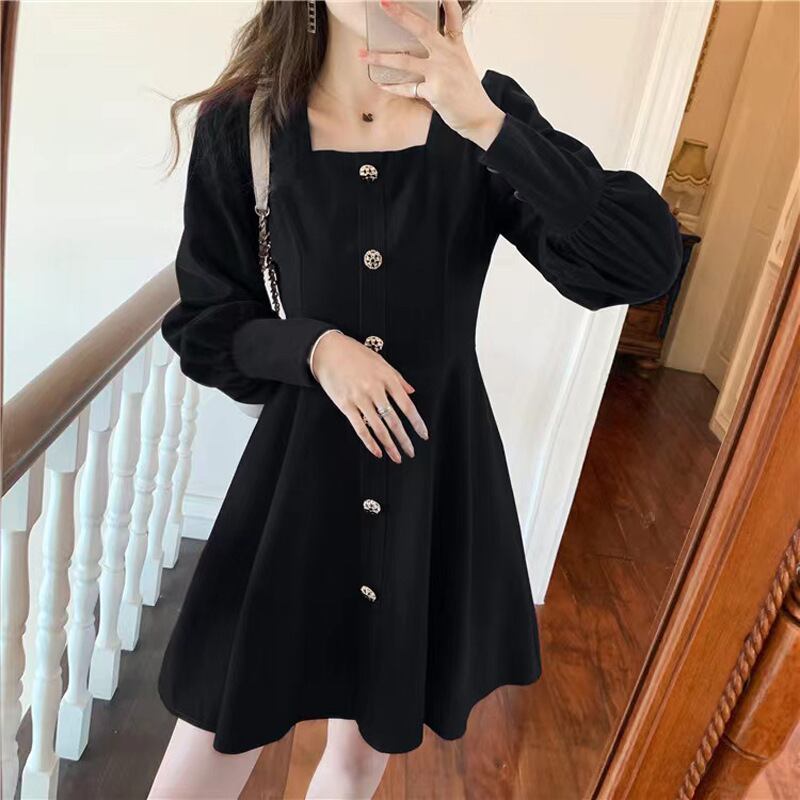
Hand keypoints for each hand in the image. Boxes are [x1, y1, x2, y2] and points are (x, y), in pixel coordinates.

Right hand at [311, 331, 428, 462]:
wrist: (328, 351)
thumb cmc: (355, 354)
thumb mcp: (380, 362)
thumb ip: (397, 378)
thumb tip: (411, 391)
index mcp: (387, 378)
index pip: (407, 406)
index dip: (417, 423)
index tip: (423, 435)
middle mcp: (375, 390)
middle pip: (394, 421)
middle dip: (404, 440)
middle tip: (411, 452)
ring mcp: (359, 399)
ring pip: (378, 428)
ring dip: (389, 445)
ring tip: (396, 457)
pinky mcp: (345, 405)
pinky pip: (360, 428)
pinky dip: (370, 442)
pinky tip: (377, 452)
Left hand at [357, 0, 505, 149]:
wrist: (479, 117)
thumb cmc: (468, 94)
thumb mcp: (462, 66)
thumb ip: (446, 53)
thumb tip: (424, 48)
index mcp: (457, 47)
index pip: (453, 18)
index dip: (446, 2)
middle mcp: (448, 55)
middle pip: (422, 29)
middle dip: (401, 14)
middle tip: (384, 3)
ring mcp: (440, 72)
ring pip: (405, 61)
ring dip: (381, 58)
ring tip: (362, 54)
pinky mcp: (434, 91)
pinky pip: (407, 88)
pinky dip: (393, 87)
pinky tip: (380, 84)